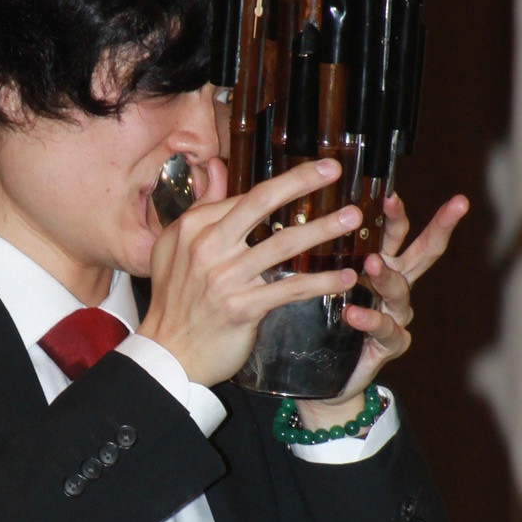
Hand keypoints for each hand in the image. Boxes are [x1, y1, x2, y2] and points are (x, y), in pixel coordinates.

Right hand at [137, 159, 365, 388]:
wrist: (168, 353)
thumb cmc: (175, 299)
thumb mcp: (174, 246)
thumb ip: (202, 207)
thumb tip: (218, 168)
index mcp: (193, 227)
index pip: (245, 196)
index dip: (284, 181)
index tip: (315, 171)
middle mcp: (207, 246)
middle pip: (261, 203)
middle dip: (301, 183)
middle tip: (333, 171)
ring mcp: (225, 277)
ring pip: (283, 244)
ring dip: (323, 229)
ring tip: (353, 218)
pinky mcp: (242, 307)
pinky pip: (290, 288)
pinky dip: (321, 282)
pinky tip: (346, 277)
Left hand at [293, 189, 468, 427]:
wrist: (323, 378)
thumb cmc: (321, 321)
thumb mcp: (321, 281)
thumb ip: (319, 254)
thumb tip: (294, 214)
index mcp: (382, 265)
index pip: (397, 232)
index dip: (396, 212)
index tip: (390, 191)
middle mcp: (395, 288)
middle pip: (425, 252)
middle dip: (442, 226)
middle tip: (457, 204)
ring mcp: (396, 316)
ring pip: (401, 291)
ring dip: (388, 276)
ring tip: (372, 264)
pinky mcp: (389, 345)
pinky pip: (386, 330)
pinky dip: (370, 320)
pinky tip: (354, 313)